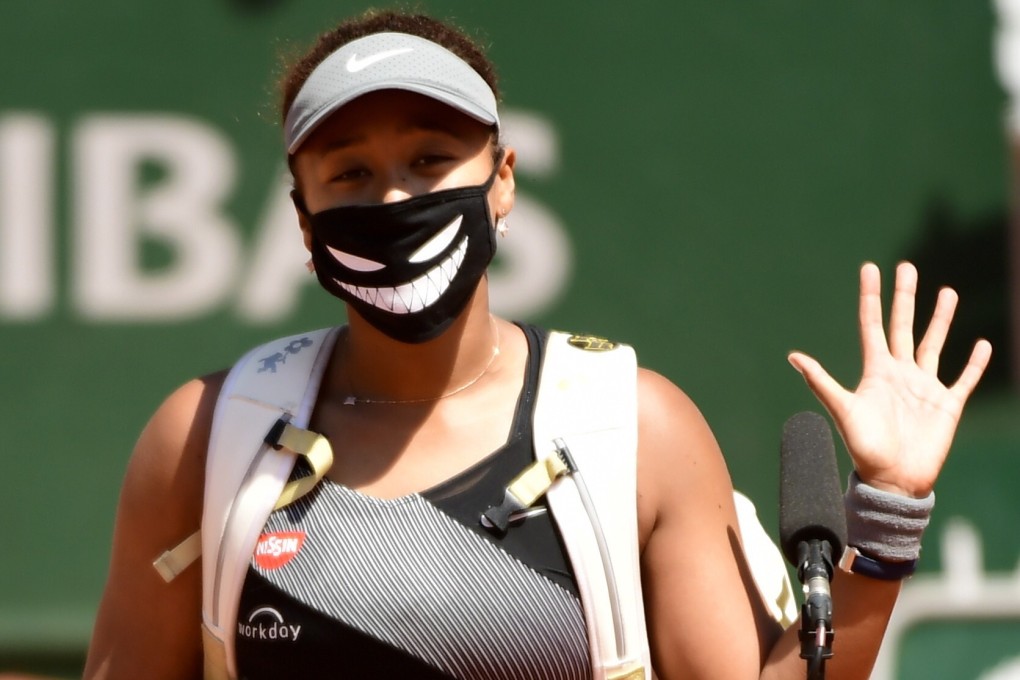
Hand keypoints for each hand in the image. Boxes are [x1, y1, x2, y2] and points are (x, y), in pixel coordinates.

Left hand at [787, 261, 991, 497]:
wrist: (893, 480)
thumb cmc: (865, 448)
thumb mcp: (843, 410)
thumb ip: (822, 382)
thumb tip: (793, 356)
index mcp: (876, 371)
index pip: (873, 325)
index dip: (871, 297)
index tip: (870, 268)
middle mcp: (900, 373)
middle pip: (903, 326)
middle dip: (906, 297)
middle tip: (907, 266)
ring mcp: (924, 387)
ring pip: (933, 344)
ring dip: (941, 320)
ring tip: (947, 292)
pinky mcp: (947, 405)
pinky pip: (963, 379)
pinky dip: (973, 364)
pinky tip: (982, 344)